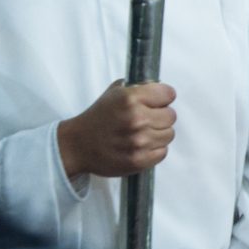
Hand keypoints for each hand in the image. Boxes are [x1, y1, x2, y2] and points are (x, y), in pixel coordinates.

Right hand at [57, 79, 175, 178]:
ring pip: (169, 134)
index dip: (163, 97)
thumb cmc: (98, 117)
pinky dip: (155, 149)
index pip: (168, 94)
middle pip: (171, 115)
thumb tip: (160, 88)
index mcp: (131, 99)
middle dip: (161, 115)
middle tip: (147, 119)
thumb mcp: (115, 92)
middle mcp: (137, 119)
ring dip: (159, 133)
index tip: (157, 101)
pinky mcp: (139, 160)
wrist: (77, 145)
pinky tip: (141, 145)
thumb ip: (139, 87)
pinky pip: (163, 152)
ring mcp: (139, 141)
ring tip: (142, 133)